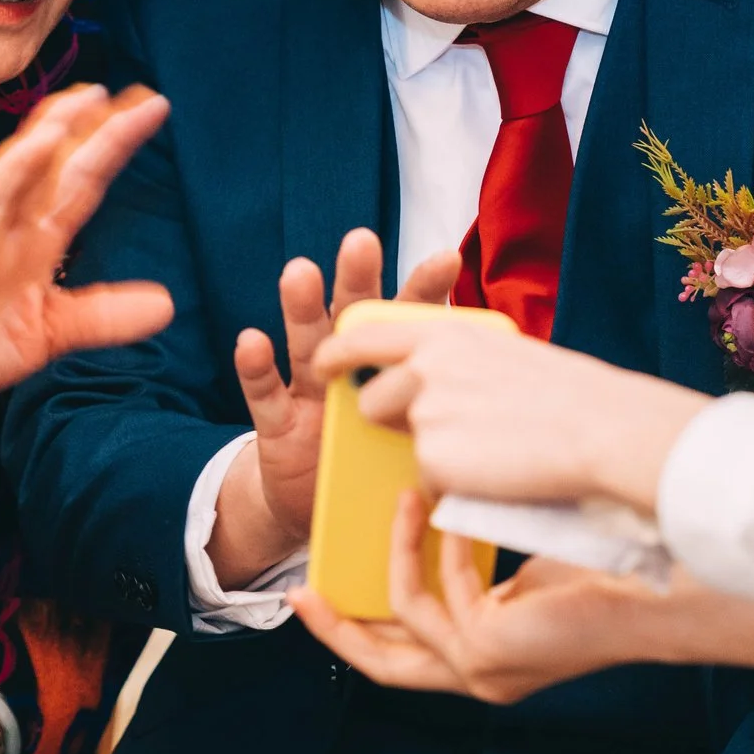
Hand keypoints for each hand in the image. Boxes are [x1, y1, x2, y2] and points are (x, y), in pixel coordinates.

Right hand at [0, 85, 174, 427]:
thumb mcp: (52, 330)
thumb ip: (104, 314)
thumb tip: (166, 305)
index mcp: (32, 240)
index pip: (76, 180)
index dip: (110, 142)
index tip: (149, 104)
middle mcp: (1, 237)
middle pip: (35, 171)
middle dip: (64, 128)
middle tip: (97, 92)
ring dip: (17, 166)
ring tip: (50, 134)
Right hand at [204, 240, 457, 587]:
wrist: (317, 511)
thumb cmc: (376, 469)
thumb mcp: (415, 444)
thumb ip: (439, 416)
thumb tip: (501, 392)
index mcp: (385, 370)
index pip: (407, 324)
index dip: (425, 291)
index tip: (448, 258)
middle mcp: (347, 371)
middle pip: (351, 318)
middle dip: (356, 279)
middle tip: (362, 242)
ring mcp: (309, 394)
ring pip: (306, 344)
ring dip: (302, 309)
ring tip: (300, 273)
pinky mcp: (276, 425)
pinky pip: (265, 394)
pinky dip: (256, 368)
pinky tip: (252, 340)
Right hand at [288, 492, 666, 702]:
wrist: (657, 591)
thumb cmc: (600, 573)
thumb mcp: (512, 574)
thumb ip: (467, 572)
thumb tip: (425, 523)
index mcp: (486, 664)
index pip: (404, 658)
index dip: (356, 631)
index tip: (321, 594)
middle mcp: (480, 678)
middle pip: (382, 666)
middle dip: (335, 628)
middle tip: (300, 591)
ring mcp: (482, 672)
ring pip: (400, 618)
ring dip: (395, 552)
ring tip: (403, 498)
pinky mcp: (488, 651)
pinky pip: (437, 592)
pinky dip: (436, 547)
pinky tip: (452, 510)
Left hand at [308, 316, 706, 513]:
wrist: (601, 432)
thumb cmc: (572, 396)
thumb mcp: (507, 354)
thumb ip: (461, 361)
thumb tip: (437, 377)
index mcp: (444, 333)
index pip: (365, 334)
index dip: (338, 351)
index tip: (326, 363)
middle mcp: (424, 366)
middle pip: (371, 397)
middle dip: (387, 418)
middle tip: (432, 429)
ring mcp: (425, 412)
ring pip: (399, 438)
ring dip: (426, 448)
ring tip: (485, 448)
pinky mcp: (432, 458)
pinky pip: (430, 478)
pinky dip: (454, 482)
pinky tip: (496, 472)